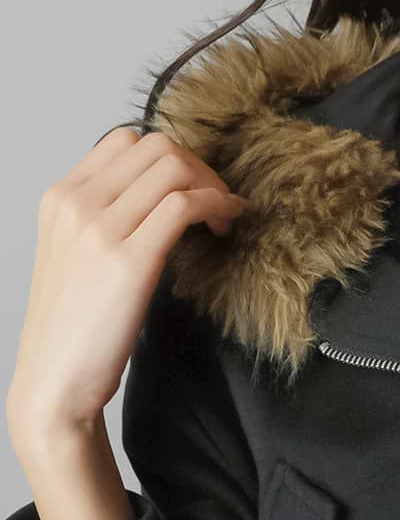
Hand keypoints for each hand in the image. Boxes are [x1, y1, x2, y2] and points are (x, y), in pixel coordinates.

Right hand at [6, 127, 247, 437]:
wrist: (54, 380)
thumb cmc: (75, 326)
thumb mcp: (77, 255)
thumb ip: (105, 219)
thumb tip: (160, 198)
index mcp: (60, 198)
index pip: (124, 140)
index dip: (171, 157)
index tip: (192, 188)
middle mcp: (75, 203)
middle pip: (156, 145)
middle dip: (199, 168)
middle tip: (218, 204)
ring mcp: (99, 229)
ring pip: (173, 167)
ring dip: (212, 186)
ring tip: (224, 219)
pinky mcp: (129, 260)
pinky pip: (184, 205)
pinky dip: (216, 206)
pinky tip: (225, 226)